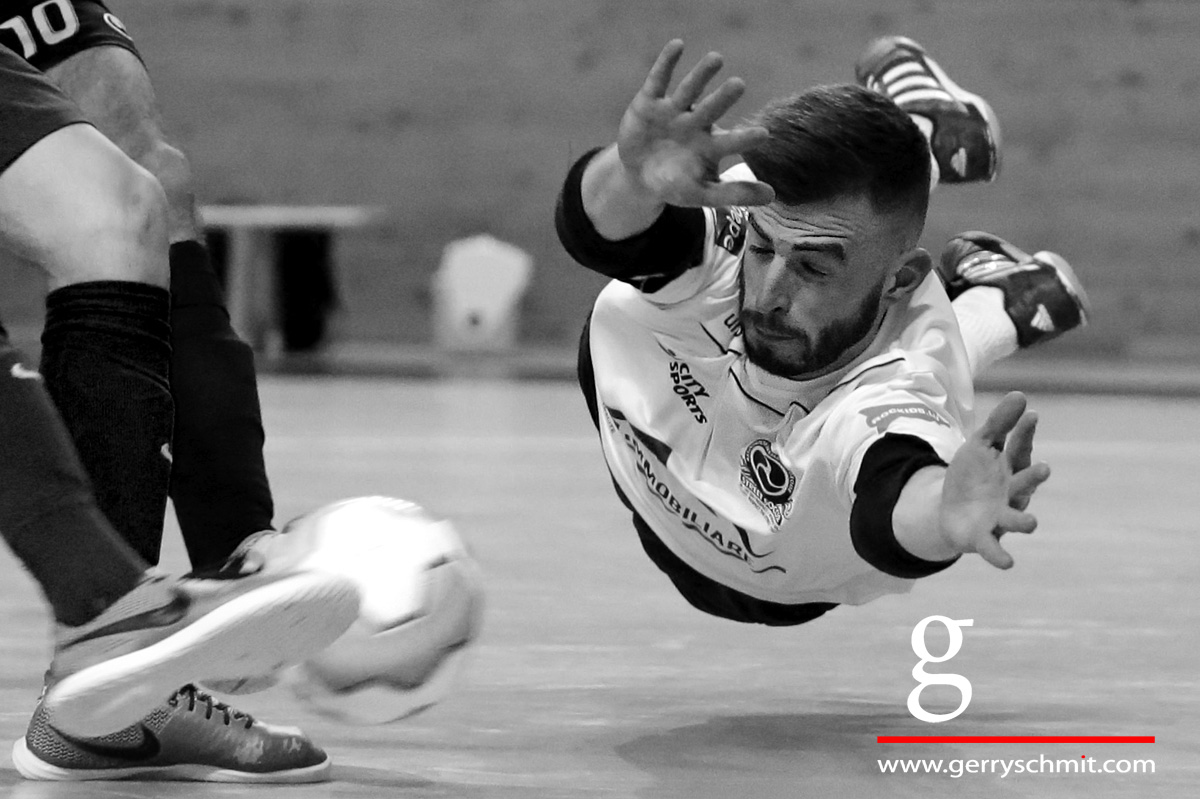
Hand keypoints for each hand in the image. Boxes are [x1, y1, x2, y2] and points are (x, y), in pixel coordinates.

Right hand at [616, 40, 774, 207]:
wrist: (639, 176)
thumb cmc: (675, 184)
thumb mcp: (701, 194)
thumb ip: (734, 194)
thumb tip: (772, 196)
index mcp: (711, 145)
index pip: (730, 142)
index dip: (744, 139)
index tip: (763, 135)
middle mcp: (696, 123)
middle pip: (712, 109)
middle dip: (723, 98)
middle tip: (739, 85)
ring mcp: (673, 110)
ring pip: (689, 90)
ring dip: (701, 75)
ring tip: (716, 59)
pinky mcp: (650, 102)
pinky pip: (659, 80)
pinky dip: (667, 63)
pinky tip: (678, 45)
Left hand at [938, 392, 1051, 568]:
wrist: (949, 510)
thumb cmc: (972, 476)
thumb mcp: (980, 445)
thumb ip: (999, 423)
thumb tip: (1021, 394)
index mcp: (1010, 468)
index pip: (1020, 449)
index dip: (1026, 434)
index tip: (1031, 416)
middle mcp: (1011, 494)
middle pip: (1023, 484)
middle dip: (1033, 478)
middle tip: (1044, 468)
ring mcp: (1000, 517)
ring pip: (1015, 519)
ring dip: (1024, 522)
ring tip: (1032, 524)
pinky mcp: (984, 538)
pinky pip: (994, 549)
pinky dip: (1000, 556)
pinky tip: (1008, 564)